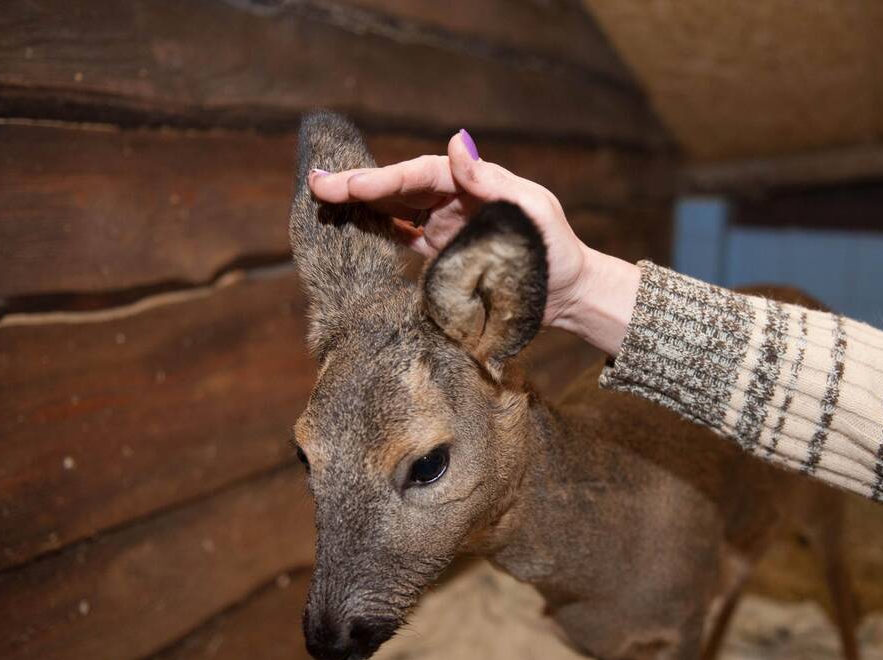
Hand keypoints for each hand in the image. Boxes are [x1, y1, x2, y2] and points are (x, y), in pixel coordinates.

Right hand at [308, 129, 638, 354]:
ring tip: (319, 203)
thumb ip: (492, 181)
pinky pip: (401, 238)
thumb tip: (458, 142)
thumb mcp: (532, 210)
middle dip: (357, 186)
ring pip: (393, 210)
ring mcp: (444, 227)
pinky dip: (375, 233)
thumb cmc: (556, 249)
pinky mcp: (441, 255)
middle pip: (398, 188)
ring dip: (359, 207)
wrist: (568, 293)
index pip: (419, 176)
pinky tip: (348, 232)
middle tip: (315, 185)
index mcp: (473, 182)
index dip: (383, 179)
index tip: (349, 185)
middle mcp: (453, 199)